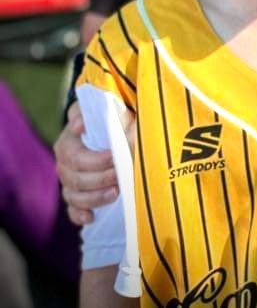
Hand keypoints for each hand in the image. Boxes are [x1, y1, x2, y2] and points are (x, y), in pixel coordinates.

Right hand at [54, 102, 119, 224]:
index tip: (115, 156)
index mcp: (68, 144)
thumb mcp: (107, 109)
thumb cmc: (112, 119)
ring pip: (74, 196)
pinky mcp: (78, 197)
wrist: (115, 130)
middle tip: (121, 175)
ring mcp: (70, 183)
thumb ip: (95, 111)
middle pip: (76, 179)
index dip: (95, 160)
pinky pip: (73, 211)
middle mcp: (65, 165)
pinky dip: (80, 215)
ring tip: (116, 193)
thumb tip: (80, 126)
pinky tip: (92, 217)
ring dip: (95, 198)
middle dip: (100, 179)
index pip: (75, 158)